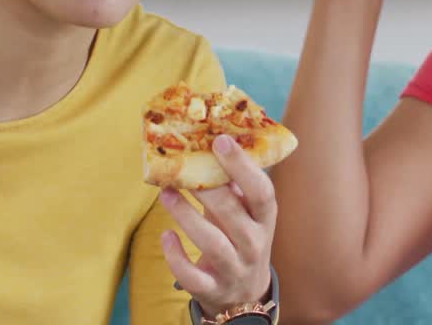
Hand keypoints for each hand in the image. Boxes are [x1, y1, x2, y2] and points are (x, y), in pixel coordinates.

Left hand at [159, 135, 275, 317]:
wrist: (244, 293)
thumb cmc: (241, 237)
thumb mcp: (247, 213)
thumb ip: (235, 184)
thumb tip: (213, 139)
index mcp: (265, 219)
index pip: (262, 192)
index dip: (243, 166)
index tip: (220, 141)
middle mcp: (254, 244)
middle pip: (233, 215)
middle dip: (208, 190)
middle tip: (183, 168)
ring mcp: (234, 269)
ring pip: (211, 244)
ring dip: (186, 216)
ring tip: (166, 194)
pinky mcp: (212, 288)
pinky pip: (192, 276)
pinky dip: (176, 257)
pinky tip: (166, 235)